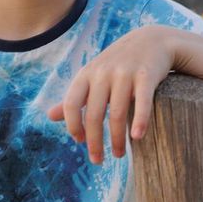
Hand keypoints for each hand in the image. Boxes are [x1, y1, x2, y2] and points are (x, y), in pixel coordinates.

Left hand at [47, 25, 174, 164]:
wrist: (152, 41)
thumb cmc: (118, 64)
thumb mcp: (93, 77)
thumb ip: (74, 98)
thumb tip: (49, 116)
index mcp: (87, 75)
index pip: (72, 104)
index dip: (73, 125)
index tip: (80, 142)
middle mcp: (104, 73)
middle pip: (95, 114)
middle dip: (95, 141)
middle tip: (98, 160)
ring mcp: (126, 74)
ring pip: (117, 113)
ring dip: (117, 138)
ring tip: (119, 154)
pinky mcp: (147, 76)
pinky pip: (142, 102)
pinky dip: (140, 121)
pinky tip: (137, 137)